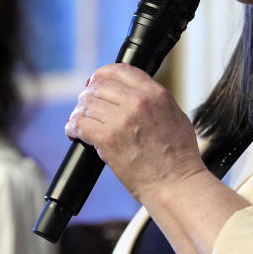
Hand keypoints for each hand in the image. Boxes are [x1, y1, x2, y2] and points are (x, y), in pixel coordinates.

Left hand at [65, 63, 206, 203]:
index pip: (120, 70)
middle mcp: (138, 102)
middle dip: (89, 95)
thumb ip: (155, 100)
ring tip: (79, 120)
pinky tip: (74, 133)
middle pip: (100, 86)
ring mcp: (122, 120)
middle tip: (86, 105)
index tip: (96, 82)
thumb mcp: (176, 115)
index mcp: (156, 93)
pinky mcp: (108, 139)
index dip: (103, 74)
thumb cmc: (179, 156)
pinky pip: (80, 124)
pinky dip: (73, 128)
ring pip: (87, 104)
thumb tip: (135, 93)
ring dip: (80, 112)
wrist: (175, 183)